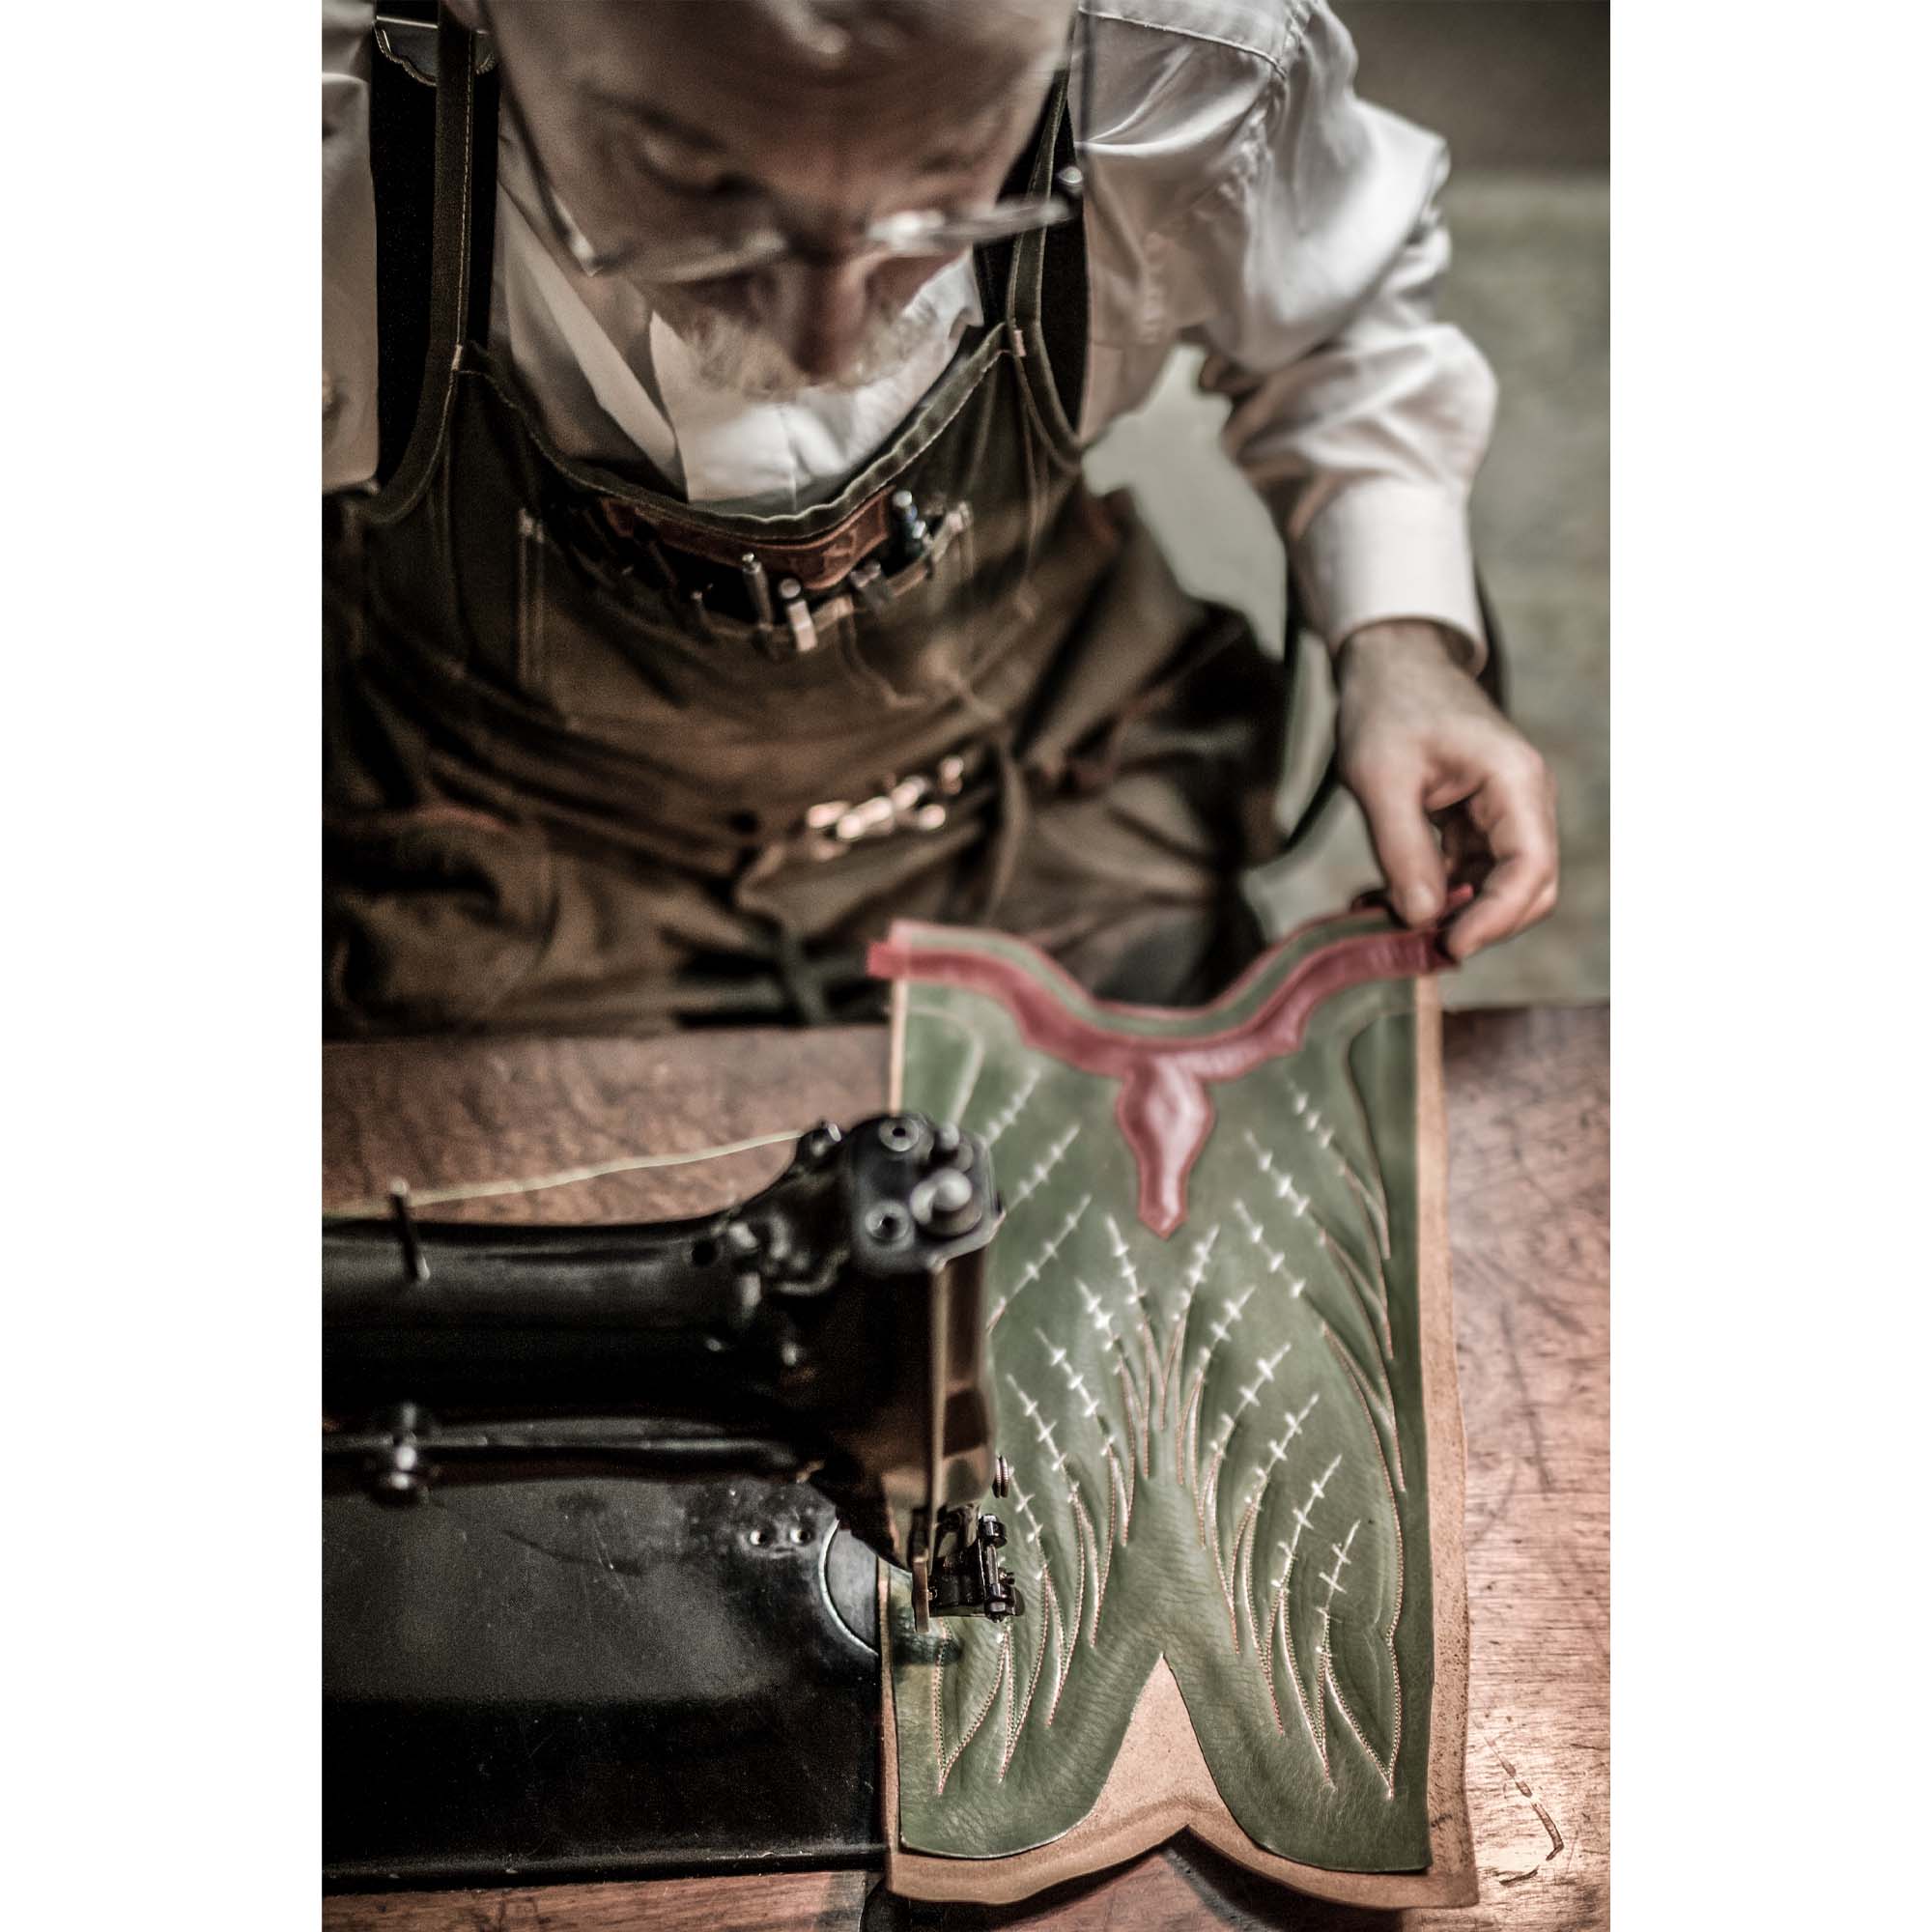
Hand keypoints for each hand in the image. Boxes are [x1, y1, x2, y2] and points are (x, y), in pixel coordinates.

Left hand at [1333, 620, 1557, 962]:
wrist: (1387, 666)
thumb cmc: (1387, 707)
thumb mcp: (1380, 778)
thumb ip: (1402, 850)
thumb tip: (1422, 918)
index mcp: (1515, 781)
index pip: (1530, 869)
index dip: (1495, 919)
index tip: (1448, 947)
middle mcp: (1523, 801)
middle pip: (1527, 889)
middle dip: (1476, 924)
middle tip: (1412, 944)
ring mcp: (1503, 814)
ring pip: (1494, 889)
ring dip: (1446, 915)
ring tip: (1378, 920)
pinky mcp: (1476, 824)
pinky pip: (1466, 876)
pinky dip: (1430, 896)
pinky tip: (1379, 901)